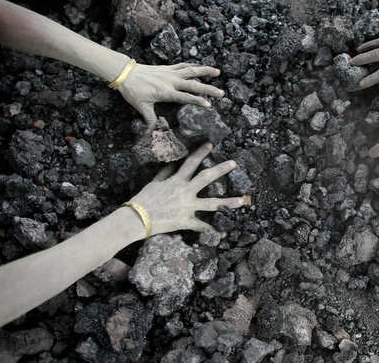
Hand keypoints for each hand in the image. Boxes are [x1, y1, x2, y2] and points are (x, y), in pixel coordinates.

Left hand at [117, 62, 224, 128]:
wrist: (125, 73)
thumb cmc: (133, 90)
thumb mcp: (141, 106)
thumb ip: (150, 119)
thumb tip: (151, 134)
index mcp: (166, 92)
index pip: (186, 97)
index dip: (198, 101)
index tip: (209, 105)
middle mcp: (171, 81)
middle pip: (194, 84)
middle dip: (208, 88)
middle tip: (221, 92)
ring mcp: (170, 73)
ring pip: (192, 70)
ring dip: (205, 71)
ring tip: (218, 72)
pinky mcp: (168, 68)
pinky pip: (183, 65)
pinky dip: (193, 65)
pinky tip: (200, 67)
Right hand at [128, 142, 248, 235]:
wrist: (135, 219)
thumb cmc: (143, 200)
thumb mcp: (154, 183)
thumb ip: (166, 173)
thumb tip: (173, 164)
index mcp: (177, 180)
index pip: (191, 162)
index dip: (201, 152)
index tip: (210, 144)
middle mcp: (185, 191)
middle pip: (207, 177)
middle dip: (221, 169)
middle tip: (234, 163)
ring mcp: (187, 206)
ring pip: (213, 203)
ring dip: (229, 202)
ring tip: (243, 200)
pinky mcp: (186, 221)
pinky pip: (203, 227)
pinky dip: (213, 231)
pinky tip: (224, 234)